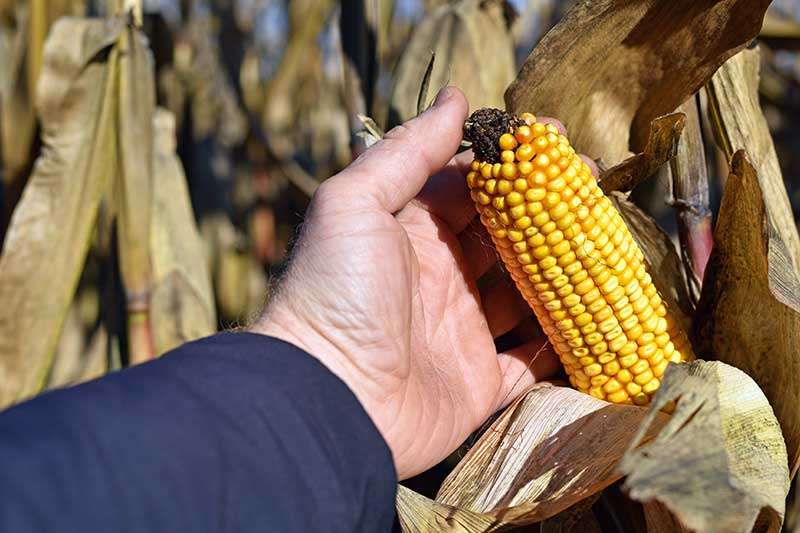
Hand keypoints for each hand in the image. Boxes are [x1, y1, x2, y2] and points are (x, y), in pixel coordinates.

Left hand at [252, 88, 560, 478]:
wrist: (326, 399)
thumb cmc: (336, 291)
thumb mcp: (355, 204)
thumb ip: (406, 152)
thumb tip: (456, 97)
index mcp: (411, 234)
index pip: (469, 188)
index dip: (510, 165)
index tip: (557, 140)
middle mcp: (440, 278)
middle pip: (506, 238)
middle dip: (548, 212)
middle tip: (595, 187)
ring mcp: (462, 331)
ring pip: (527, 296)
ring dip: (564, 272)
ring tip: (609, 242)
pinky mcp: (480, 384)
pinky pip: (532, 360)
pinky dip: (562, 342)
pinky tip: (598, 313)